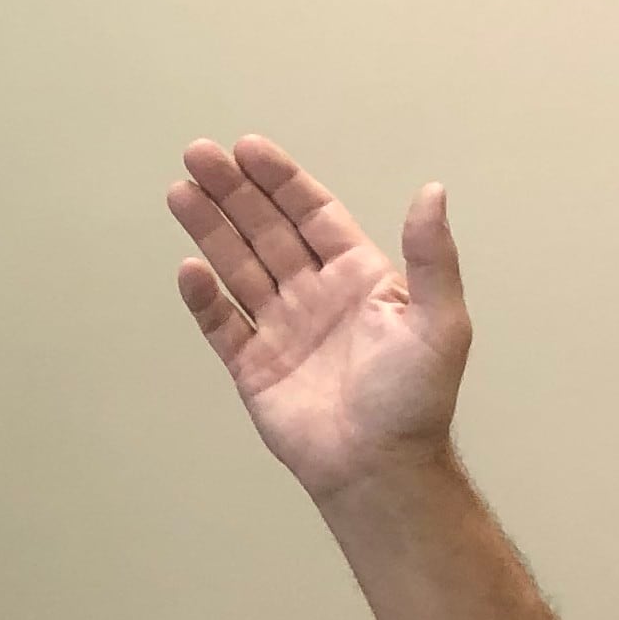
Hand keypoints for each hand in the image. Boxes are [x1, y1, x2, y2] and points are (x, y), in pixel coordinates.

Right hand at [169, 135, 471, 500]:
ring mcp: (280, 329)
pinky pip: (222, 323)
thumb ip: (431, 257)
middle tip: (199, 155)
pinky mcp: (253, 366)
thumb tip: (432, 190)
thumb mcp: (439, 321)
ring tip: (180, 191)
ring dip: (209, 229)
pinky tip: (189, 267)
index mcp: (357, 277)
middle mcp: (315, 294)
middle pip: (265, 231)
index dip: (280, 181)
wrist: (380, 470)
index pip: (311, 215)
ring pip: (237, 266)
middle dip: (233, 192)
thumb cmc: (415, 399)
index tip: (248, 149)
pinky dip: (204, 297)